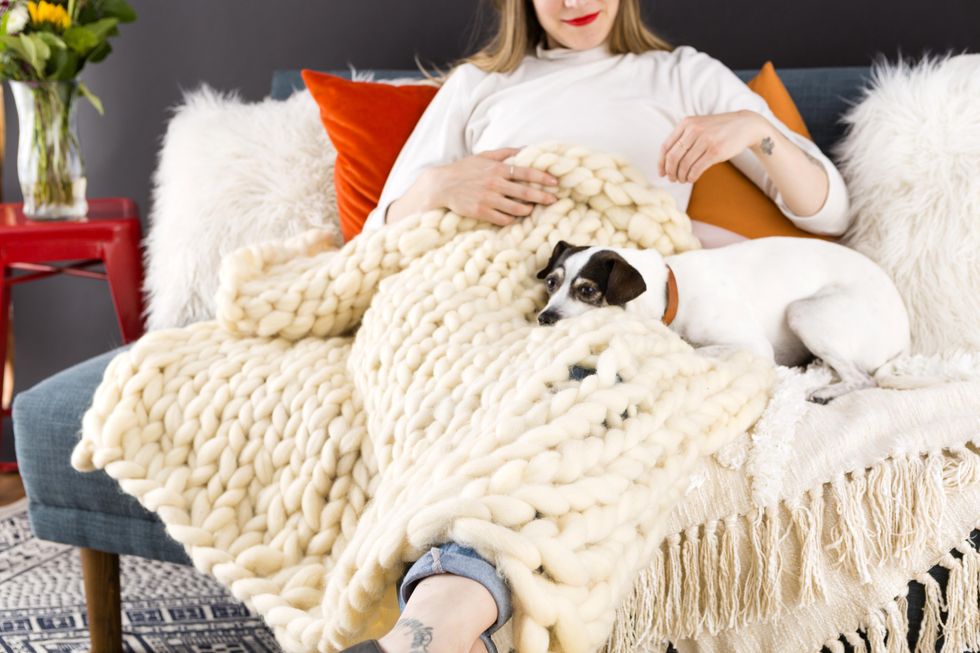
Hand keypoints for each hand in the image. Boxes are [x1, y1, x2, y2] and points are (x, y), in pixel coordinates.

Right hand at [430, 147, 559, 225]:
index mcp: (498, 169)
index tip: (555, 182)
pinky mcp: (481, 212)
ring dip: (528, 210)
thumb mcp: (484, 156)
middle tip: (554, 200)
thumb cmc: (464, 169)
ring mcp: (488, 199)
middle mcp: (495, 184)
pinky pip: (503, 219)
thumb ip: (506, 152)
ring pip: (516, 209)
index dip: (542, 177)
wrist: (441, 185)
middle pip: (525, 192)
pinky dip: (511, 219)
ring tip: (533, 209)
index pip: (526, 172)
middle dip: (542, 196)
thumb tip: (525, 148)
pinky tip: (514, 217)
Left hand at [658, 110, 768, 183]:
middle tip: (672, 179)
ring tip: (683, 179)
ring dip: (681, 176)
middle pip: (672, 158)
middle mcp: (693, 130)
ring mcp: (705, 140)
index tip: (661, 173)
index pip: (665, 147)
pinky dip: (691, 177)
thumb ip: (683, 138)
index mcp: (686, 123)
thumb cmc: (718, 129)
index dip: (661, 163)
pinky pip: (696, 169)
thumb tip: (666, 162)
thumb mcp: (698, 125)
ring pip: (684, 165)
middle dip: (670, 172)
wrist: (745, 125)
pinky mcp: (715, 151)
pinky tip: (692, 178)